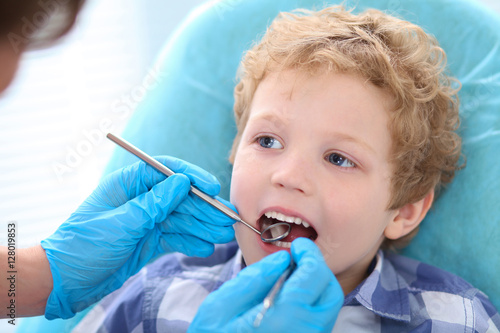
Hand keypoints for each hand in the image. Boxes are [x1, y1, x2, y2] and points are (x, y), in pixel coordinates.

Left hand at [41, 156, 234, 318]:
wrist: (64, 281)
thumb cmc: (83, 246)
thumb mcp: (121, 223)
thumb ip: (154, 203)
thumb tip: (182, 182)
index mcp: (128, 184)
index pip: (166, 171)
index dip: (192, 176)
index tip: (212, 188)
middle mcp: (140, 199)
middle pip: (179, 197)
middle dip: (204, 208)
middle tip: (227, 219)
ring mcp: (145, 220)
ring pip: (180, 218)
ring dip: (202, 226)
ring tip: (222, 234)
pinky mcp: (148, 240)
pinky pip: (174, 237)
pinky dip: (189, 242)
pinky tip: (204, 247)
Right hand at [189, 238, 343, 331]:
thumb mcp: (222, 305)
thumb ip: (255, 279)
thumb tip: (282, 259)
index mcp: (284, 319)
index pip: (314, 276)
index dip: (309, 254)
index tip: (299, 245)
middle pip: (330, 294)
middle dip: (318, 270)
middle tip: (299, 258)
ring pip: (327, 310)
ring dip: (316, 288)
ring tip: (292, 277)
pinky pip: (318, 323)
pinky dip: (311, 305)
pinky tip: (290, 298)